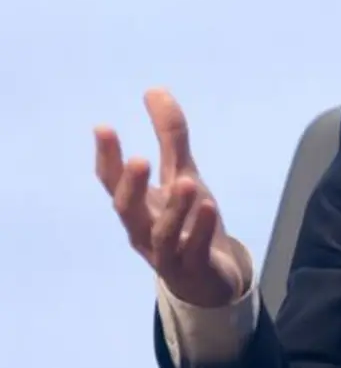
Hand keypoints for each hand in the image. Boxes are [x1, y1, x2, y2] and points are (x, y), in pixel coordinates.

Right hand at [94, 88, 246, 307]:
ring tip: (186, 182)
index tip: (103, 127)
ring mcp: (168, 254)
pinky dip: (201, 230)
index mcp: (138, 207)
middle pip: (128, 211)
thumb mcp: (182, 173)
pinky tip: (209, 208)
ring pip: (163, 234)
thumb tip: (154, 89)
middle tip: (139, 160)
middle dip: (131, 186)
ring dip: (173, 208)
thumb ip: (170, 136)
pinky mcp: (194, 269)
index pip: (113, 182)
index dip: (107, 158)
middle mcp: (145, 231)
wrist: (210, 278)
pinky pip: (195, 251)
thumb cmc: (187, 222)